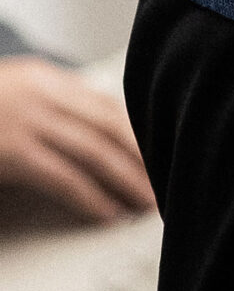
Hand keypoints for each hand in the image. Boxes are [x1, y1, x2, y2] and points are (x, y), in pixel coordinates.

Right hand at [0, 57, 154, 221]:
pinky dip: (92, 197)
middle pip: (108, 123)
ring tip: (145, 201)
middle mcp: (43, 93)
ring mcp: (29, 121)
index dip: (135, 131)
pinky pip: (64, 177)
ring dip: (126, 178)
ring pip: (94, 150)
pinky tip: (109, 213)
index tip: (156, 152)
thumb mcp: (13, 95)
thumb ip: (49, 105)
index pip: (105, 102)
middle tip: (161, 180)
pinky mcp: (14, 154)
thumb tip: (91, 130)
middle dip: (140, 155)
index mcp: (46, 78)